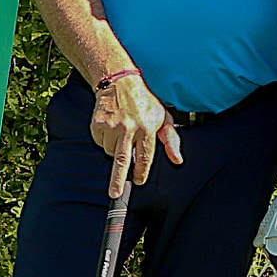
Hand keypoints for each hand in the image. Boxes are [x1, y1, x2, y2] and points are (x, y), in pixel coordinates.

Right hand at [89, 73, 180, 197]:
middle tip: (115, 194)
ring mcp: (112, 126)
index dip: (141, 171)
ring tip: (122, 133)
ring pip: (111, 151)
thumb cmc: (144, 102)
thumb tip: (177, 160)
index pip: (145, 156)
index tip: (138, 180)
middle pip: (123, 160)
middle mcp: (129, 128)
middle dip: (118, 179)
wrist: (119, 82)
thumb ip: (171, 140)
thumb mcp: (163, 118)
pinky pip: (100, 142)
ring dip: (115, 149)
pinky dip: (105, 140)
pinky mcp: (98, 124)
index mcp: (147, 128)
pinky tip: (112, 127)